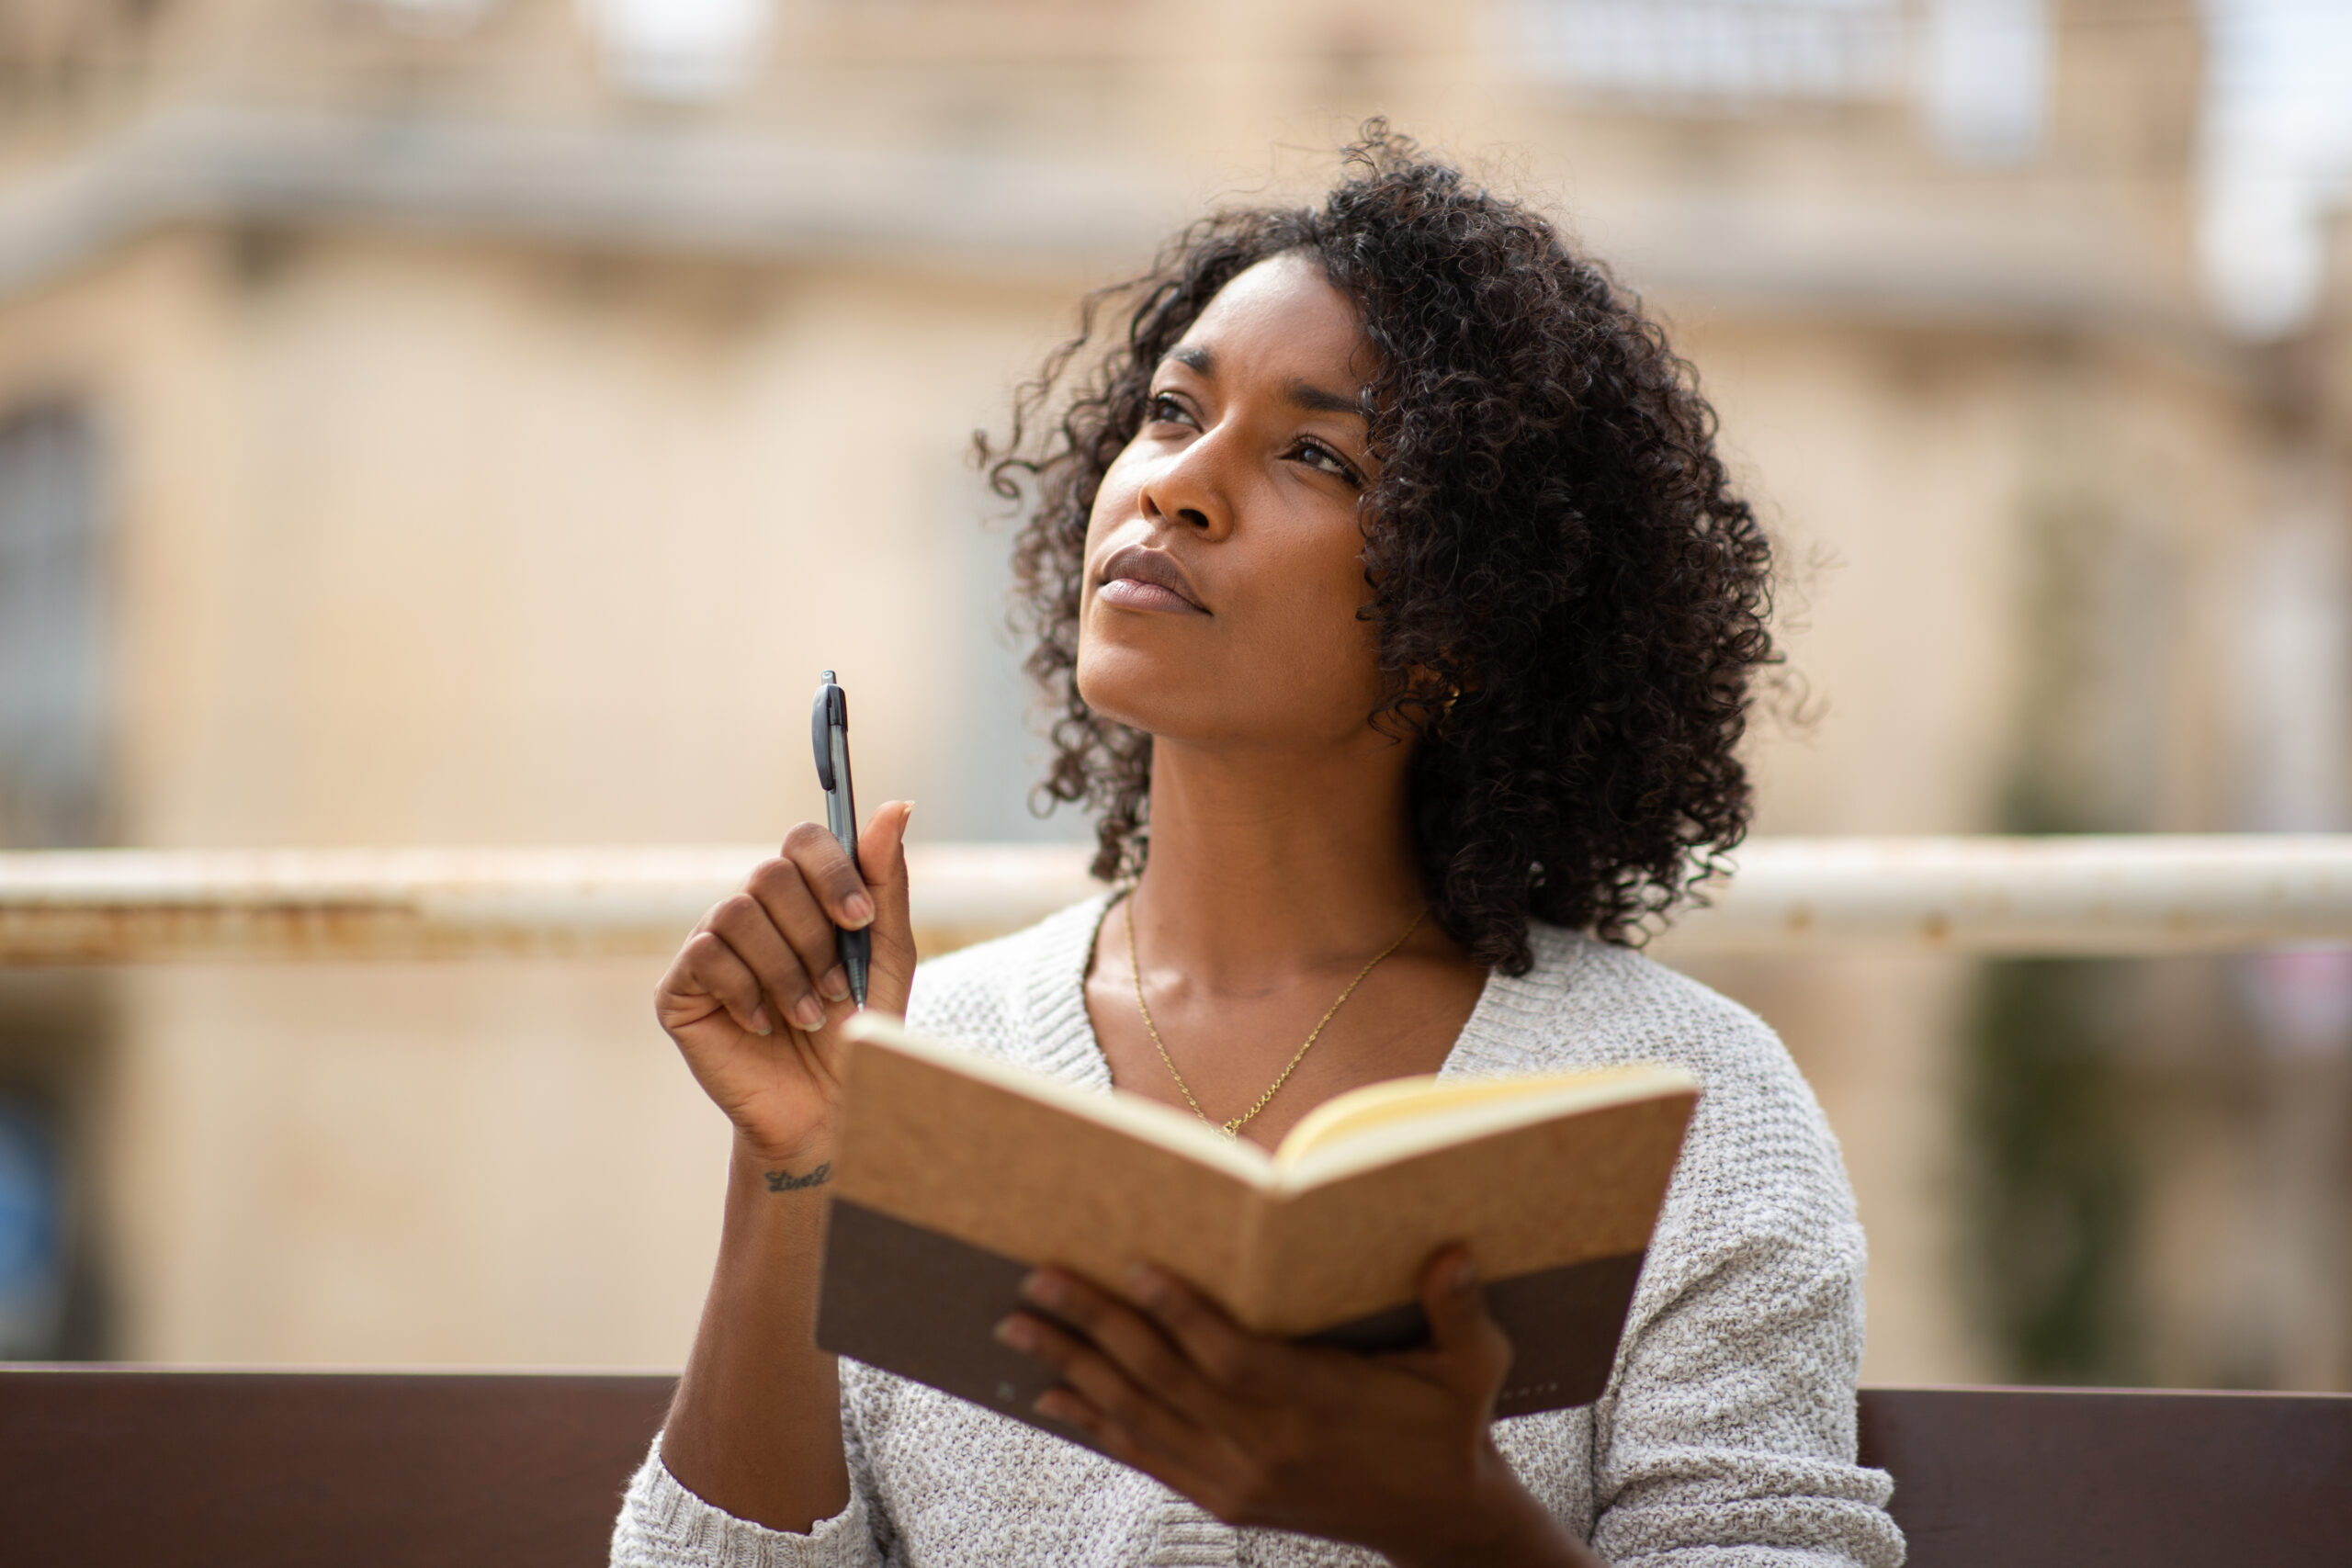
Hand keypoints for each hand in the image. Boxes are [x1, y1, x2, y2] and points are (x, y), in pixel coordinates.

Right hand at [655, 802, 915, 1163]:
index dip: (831, 872)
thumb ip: (887, 883)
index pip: (803, 840)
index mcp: (801, 897)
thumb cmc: (860, 1030)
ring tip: (808, 1016)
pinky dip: (746, 992)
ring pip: (737, 913)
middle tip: (834, 986)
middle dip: (812, 935)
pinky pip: (705, 956)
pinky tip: (764, 1025)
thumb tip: (898, 806)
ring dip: (784, 971)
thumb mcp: (887, 955)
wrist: (829, 1109)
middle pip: (770, 874)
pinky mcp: (680, 988)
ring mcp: (711, 947)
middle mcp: (752, 911)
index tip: (858, 921)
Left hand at [995, 1248, 1596, 1567]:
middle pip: (1163, 1381)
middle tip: (1038, 1279)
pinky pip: (1147, 1456)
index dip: (1180, 1315)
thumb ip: (1458, 1313)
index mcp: (1320, 1404)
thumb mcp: (1472, 1369)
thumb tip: (1455, 1254)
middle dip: (1094, 1326)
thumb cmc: (1451, 1428)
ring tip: (1019, 1326)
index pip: (1232, 1357)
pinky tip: (1053, 1394)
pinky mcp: (1225, 1499)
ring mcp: (1238, 1478)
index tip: (1133, 1266)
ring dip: (1073, 1369)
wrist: (1441, 1523)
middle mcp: (1266, 1446)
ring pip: (1139, 1418)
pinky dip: (1095, 1425)